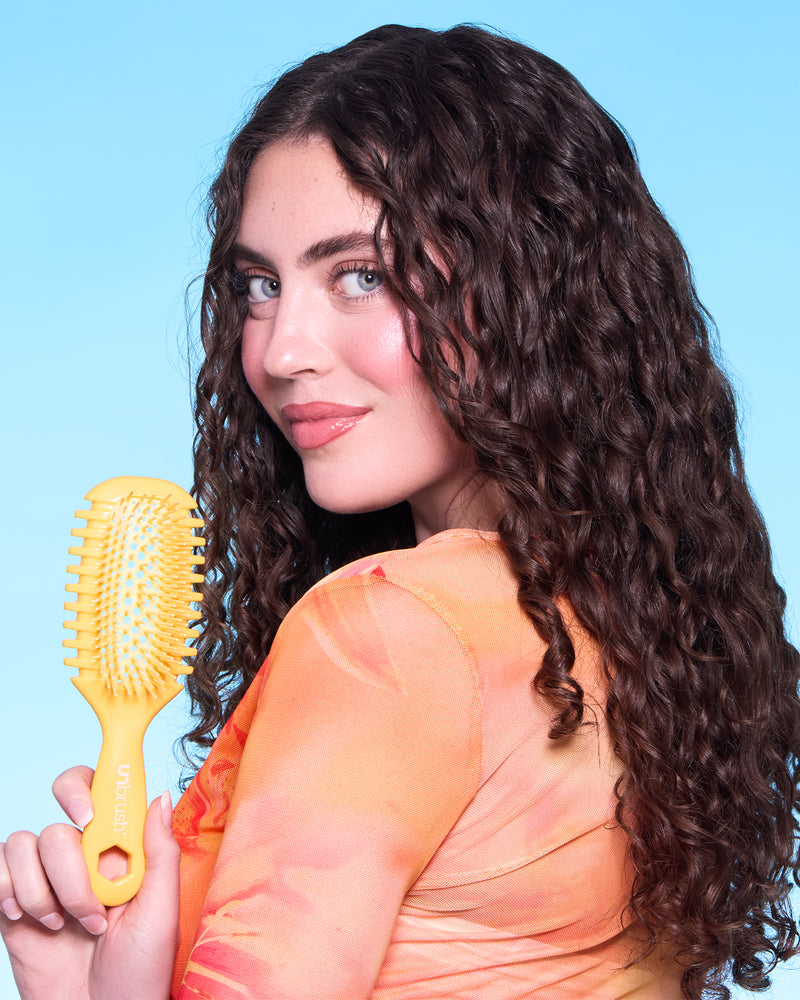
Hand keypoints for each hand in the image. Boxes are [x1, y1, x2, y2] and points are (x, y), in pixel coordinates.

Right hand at [0, 767, 179, 999]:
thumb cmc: (140, 972)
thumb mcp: (162, 912)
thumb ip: (160, 852)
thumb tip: (158, 797)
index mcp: (121, 852)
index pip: (98, 795)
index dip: (84, 788)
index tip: (85, 813)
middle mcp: (83, 860)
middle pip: (58, 823)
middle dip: (69, 866)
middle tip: (88, 905)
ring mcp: (47, 882)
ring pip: (24, 845)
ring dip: (43, 890)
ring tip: (65, 926)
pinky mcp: (16, 907)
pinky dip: (8, 891)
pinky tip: (28, 920)